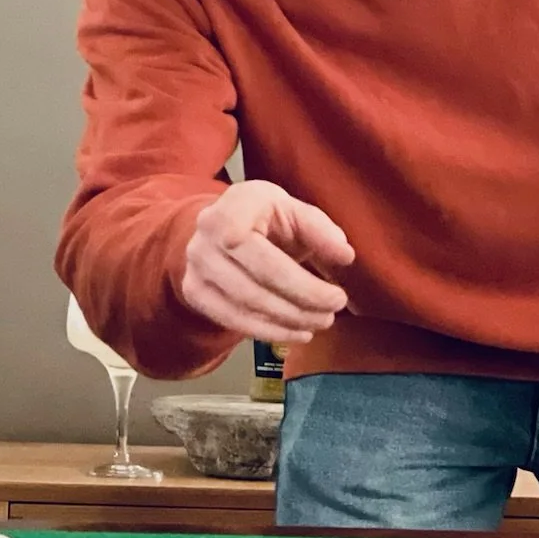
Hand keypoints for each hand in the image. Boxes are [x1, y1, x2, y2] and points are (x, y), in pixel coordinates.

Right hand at [180, 180, 353, 343]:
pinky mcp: (194, 291)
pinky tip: (297, 332)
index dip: (299, 280)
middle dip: (302, 302)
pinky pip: (233, 320)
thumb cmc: (265, 219)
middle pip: (257, 281)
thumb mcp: (294, 211)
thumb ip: (320, 230)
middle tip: (334, 311)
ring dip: (289, 321)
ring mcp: (195, 265)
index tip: (337, 294)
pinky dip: (269, 332)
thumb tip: (345, 256)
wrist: (221, 228)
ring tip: (320, 322)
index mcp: (234, 205)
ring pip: (246, 304)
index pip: (263, 251)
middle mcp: (206, 233)